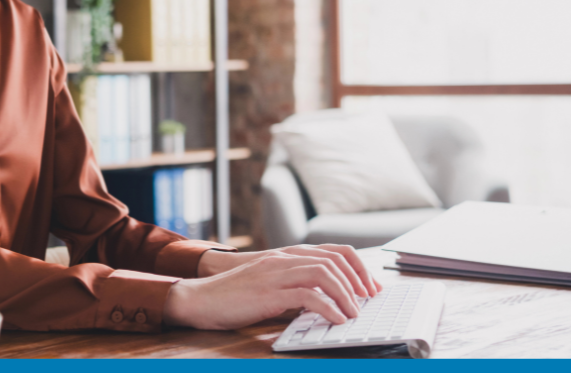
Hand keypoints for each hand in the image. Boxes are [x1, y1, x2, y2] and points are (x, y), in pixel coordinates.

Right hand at [165, 248, 380, 329]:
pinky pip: (308, 295)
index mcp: (286, 256)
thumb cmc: (233, 297)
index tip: (369, 287)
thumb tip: (322, 303)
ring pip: (324, 273)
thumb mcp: (270, 287)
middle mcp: (284, 259)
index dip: (357, 267)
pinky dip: (328, 308)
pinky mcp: (269, 291)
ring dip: (346, 294)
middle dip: (358, 280)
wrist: (200, 299)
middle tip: (368, 300)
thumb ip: (294, 289)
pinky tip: (336, 320)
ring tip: (354, 313)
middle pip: (334, 259)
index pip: (333, 251)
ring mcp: (276, 273)